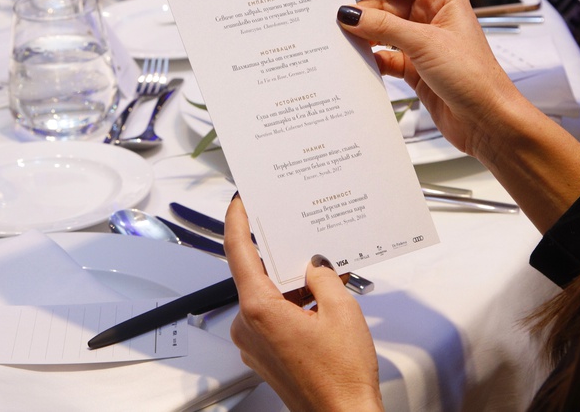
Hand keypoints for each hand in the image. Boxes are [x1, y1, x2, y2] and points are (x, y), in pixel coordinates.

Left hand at [225, 196, 382, 411]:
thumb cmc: (341, 377)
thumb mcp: (342, 311)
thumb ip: (323, 277)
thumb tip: (315, 264)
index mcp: (259, 309)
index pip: (238, 252)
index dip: (237, 221)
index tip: (240, 202)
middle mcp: (249, 326)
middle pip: (256, 275)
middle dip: (282, 257)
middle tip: (301, 236)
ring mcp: (254, 344)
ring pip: (267, 297)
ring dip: (292, 285)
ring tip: (325, 276)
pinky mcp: (265, 355)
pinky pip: (273, 318)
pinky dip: (293, 305)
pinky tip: (321, 302)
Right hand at [339, 0, 521, 158]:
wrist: (488, 121)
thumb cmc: (476, 78)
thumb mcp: (425, 43)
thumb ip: (384, 26)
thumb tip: (351, 14)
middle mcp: (431, 17)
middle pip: (384, 4)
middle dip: (361, 11)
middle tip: (335, 19)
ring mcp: (422, 43)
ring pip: (382, 31)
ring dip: (364, 35)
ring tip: (342, 40)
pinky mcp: (415, 68)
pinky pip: (385, 56)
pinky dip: (372, 58)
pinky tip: (360, 62)